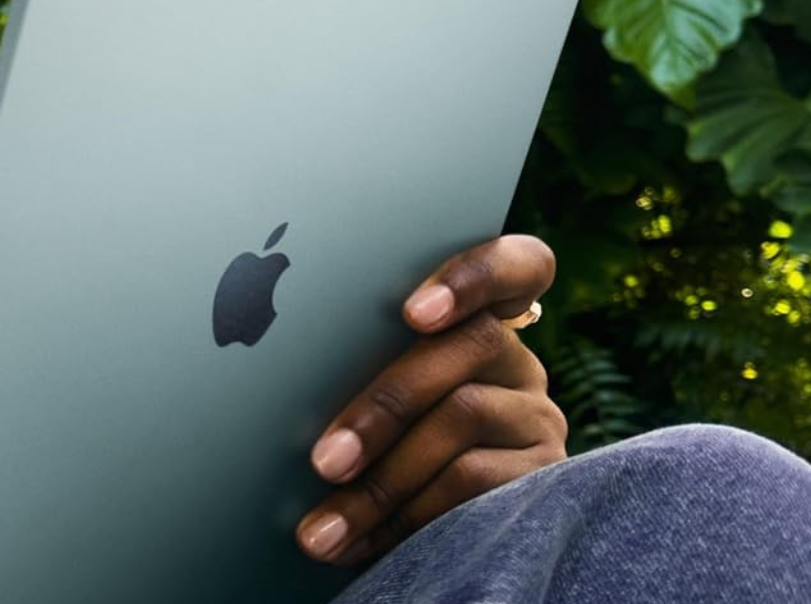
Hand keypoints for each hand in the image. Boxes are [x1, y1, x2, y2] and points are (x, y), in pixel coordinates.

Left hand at [294, 234, 566, 565]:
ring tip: (325, 526)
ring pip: (465, 415)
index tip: (414, 312)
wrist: (429, 546)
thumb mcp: (362, 389)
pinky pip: (480, 482)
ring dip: (384, 478)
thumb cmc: (368, 443)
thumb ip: (352, 358)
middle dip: (383, 405)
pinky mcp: (544, 474)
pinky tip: (363, 542)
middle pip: (470, 343)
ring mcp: (536, 414)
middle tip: (323, 462)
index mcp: (473, 319)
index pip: (516, 264)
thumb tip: (265, 344)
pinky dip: (411, 514)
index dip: (474, 274)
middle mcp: (516, 359)